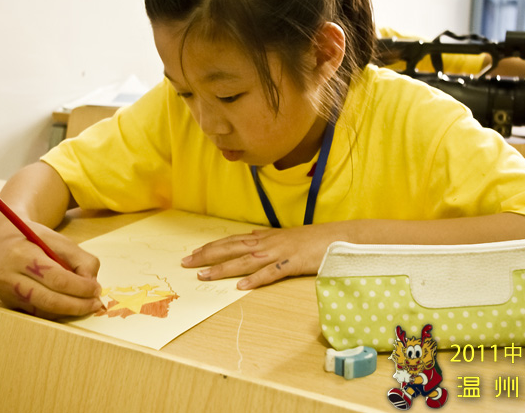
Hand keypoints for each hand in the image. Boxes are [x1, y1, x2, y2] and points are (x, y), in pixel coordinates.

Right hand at [0, 221, 103, 318]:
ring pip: (43, 310)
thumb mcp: (60, 240)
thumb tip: (92, 284)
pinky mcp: (7, 302)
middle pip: (48, 300)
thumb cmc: (36, 239)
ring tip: (86, 305)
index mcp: (21, 255)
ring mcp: (5, 292)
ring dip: (68, 311)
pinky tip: (69, 305)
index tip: (97, 289)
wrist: (4, 241)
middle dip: (76, 305)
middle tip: (95, 304)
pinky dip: (57, 312)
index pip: (56, 278)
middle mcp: (8, 276)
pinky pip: (37, 313)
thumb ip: (80, 259)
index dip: (80, 287)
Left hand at [180, 224, 336, 288]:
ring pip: (245, 261)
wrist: (338, 237)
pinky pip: (271, 273)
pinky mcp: (292, 264)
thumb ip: (266, 240)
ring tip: (205, 276)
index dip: (211, 248)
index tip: (192, 254)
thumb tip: (249, 240)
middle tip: (186, 263)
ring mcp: (278, 253)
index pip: (231, 241)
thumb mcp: (285, 238)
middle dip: (207, 256)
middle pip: (231, 249)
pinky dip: (256, 279)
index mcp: (264, 238)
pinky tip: (242, 286)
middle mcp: (267, 244)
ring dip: (224, 269)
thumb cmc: (312, 239)